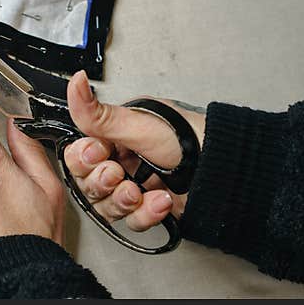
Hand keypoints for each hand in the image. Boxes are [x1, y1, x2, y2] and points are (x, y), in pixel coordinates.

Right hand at [63, 71, 205, 230]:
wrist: (227, 168)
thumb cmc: (190, 138)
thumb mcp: (139, 126)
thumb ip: (99, 114)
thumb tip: (76, 83)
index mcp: (115, 136)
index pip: (78, 154)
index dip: (83, 159)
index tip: (99, 153)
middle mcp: (122, 160)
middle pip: (88, 183)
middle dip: (102, 182)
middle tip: (118, 174)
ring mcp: (135, 185)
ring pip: (105, 206)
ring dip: (121, 201)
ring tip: (139, 192)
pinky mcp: (149, 208)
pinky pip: (131, 221)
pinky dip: (144, 214)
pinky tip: (159, 201)